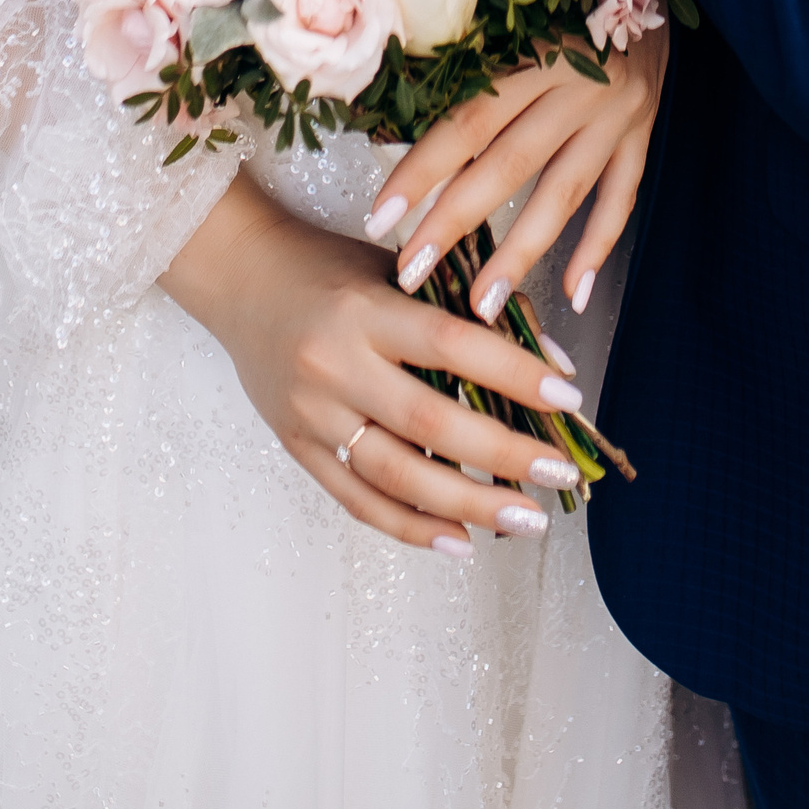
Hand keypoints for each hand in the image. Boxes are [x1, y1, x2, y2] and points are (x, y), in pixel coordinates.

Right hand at [161, 179, 586, 554]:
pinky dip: (412, 527)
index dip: (514, 373)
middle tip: (561, 472)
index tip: (569, 397)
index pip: (451, 344)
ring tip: (527, 519)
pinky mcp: (297, 447)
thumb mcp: (398, 268)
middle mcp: (335, 365)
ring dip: (468, 505)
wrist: (239, 278)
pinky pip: (358, 500)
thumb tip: (552, 361)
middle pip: (429, 421)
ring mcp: (312, 414)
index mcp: (365, 309)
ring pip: (395, 475)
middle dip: (503, 453)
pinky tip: (462, 542)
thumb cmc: (331, 266)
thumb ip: (469, 307)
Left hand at [365, 26, 669, 324]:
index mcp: (535, 49)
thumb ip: (470, 60)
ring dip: (521, 252)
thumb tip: (394, 113)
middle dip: (456, 223)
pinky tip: (573, 293)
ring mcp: (615, 115)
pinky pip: (621, 199)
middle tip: (412, 273)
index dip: (423, 169)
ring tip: (483, 304)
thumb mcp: (516, 13)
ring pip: (563, 193)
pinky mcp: (642, 135)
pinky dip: (598, 247)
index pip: (470, 120)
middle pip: (509, 164)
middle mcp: (577, 86)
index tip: (381, 217)